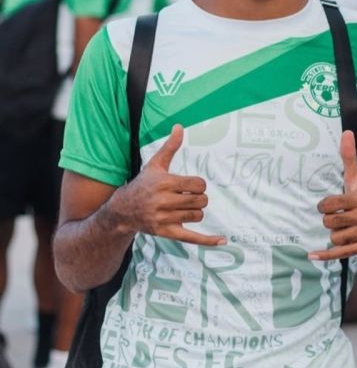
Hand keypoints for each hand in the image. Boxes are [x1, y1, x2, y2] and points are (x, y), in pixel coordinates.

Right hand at [110, 124, 225, 245]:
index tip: (190, 186)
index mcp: (165, 183)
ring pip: (197, 215)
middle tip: (189, 197)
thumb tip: (179, 126)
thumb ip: (170, 147)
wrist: (123, 210)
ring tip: (183, 208)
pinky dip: (208, 240)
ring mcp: (164, 218)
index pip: (198, 184)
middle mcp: (163, 201)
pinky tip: (222, 241)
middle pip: (201, 201)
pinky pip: (192, 238)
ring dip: (195, 212)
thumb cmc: (143, 184)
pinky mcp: (166, 232)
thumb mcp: (155, 165)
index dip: (199, 185)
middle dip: (200, 198)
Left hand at [309, 131, 356, 260]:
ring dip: (334, 233)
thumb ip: (349, 157)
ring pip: (335, 237)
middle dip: (329, 220)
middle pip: (330, 222)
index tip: (327, 205)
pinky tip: (311, 255)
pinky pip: (341, 253)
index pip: (330, 205)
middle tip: (336, 216)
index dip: (324, 205)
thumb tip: (346, 132)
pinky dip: (326, 255)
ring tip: (344, 227)